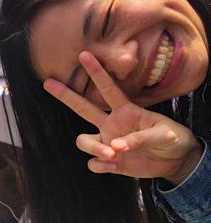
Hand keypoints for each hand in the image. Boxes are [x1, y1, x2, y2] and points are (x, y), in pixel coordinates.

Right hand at [43, 51, 202, 184]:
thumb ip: (140, 137)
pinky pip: (94, 163)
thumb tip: (116, 146)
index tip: (84, 55)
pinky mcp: (108, 161)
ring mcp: (107, 142)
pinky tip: (117, 166)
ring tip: (112, 155)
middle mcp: (111, 124)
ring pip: (83, 141)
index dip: (96, 72)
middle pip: (82, 108)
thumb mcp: (165, 134)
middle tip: (48, 83)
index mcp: (126, 111)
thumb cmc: (173, 140)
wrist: (175, 161)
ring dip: (94, 149)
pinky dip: (102, 166)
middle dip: (66, 95)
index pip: (108, 89)